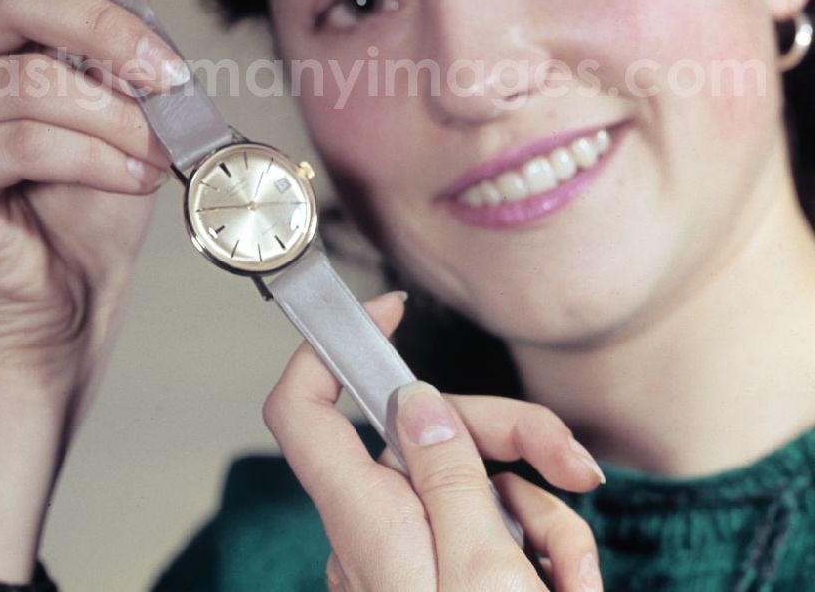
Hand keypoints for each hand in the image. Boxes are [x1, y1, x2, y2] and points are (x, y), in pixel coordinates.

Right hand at [0, 0, 179, 397]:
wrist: (61, 300)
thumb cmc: (84, 200)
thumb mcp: (120, 93)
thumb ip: (120, 5)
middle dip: (108, 32)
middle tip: (168, 76)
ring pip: (29, 80)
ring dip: (116, 119)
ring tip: (156, 152)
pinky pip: (25, 140)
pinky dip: (97, 159)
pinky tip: (132, 178)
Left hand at [263, 294, 603, 591]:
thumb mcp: (483, 572)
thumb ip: (447, 477)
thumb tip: (413, 401)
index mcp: (365, 518)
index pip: (302, 410)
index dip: (327, 349)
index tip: (390, 310)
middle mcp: (377, 529)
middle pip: (427, 433)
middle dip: (508, 436)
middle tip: (572, 462)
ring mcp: (412, 554)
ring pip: (472, 482)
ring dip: (540, 514)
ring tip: (571, 576)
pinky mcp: (445, 575)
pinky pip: (486, 529)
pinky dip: (536, 547)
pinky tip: (564, 586)